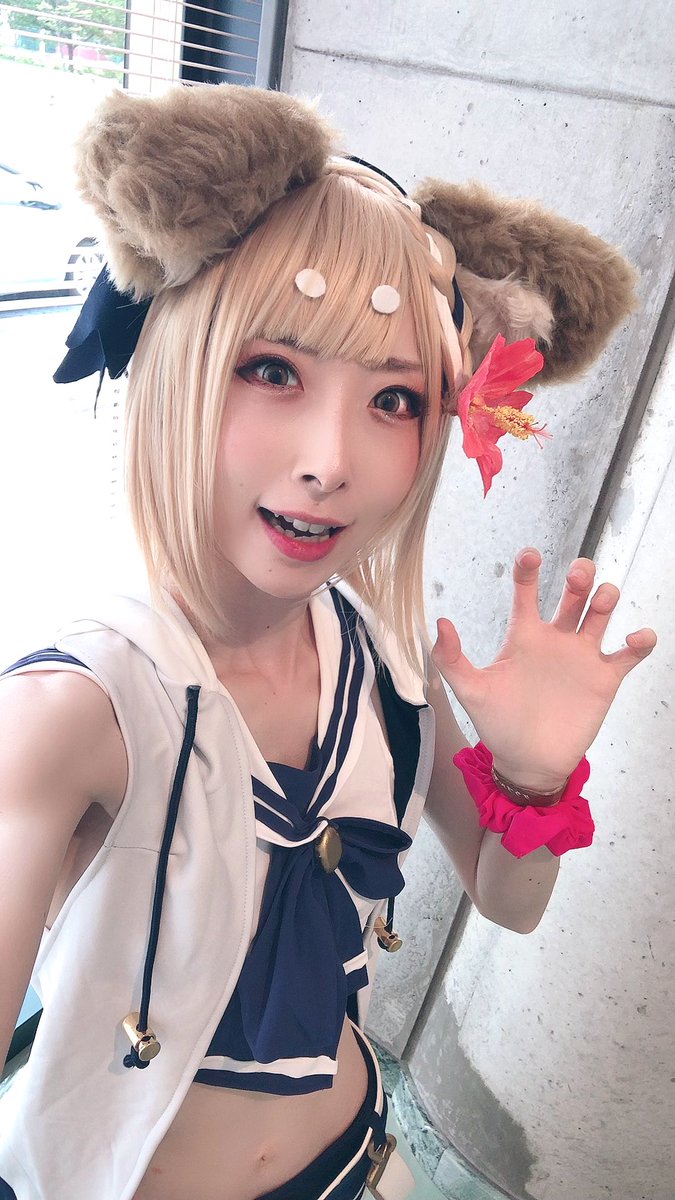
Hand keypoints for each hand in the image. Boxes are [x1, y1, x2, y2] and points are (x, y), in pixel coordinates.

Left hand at [431, 547, 656, 788]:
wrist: (527, 762)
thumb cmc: (497, 724)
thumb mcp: (470, 691)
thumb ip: (452, 659)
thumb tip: (441, 622)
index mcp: (524, 636)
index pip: (527, 593)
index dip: (529, 570)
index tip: (530, 554)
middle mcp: (555, 640)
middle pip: (573, 594)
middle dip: (580, 577)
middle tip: (580, 575)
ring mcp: (582, 657)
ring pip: (601, 614)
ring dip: (606, 599)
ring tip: (602, 602)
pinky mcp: (604, 679)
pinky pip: (628, 654)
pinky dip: (639, 642)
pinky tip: (637, 638)